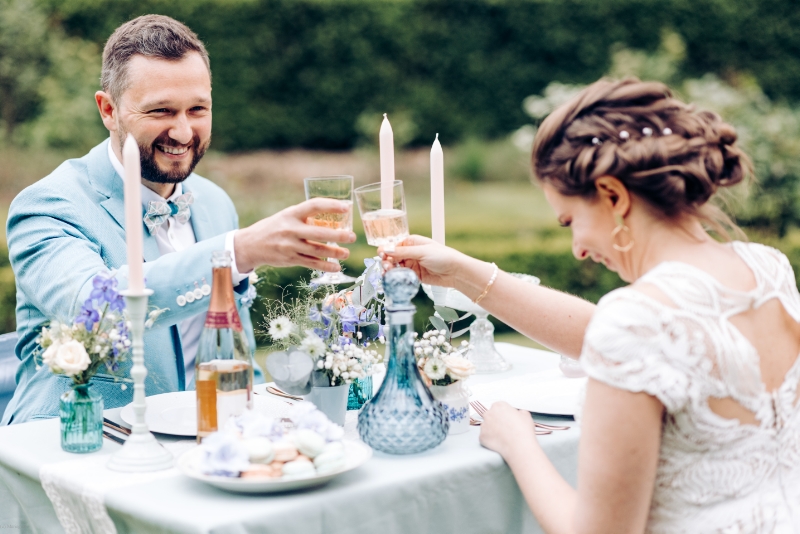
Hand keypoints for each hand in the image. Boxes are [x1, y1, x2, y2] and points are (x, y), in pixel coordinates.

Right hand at [234, 198, 355, 272]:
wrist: (250, 245)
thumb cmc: (274, 228)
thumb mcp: (286, 217)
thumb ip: (306, 218)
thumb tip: (333, 220)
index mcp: (291, 214)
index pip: (314, 206)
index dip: (331, 206)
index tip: (346, 208)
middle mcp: (290, 229)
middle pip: (318, 233)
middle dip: (338, 235)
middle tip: (352, 237)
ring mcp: (290, 246)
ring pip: (317, 250)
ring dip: (334, 253)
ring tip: (346, 253)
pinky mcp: (290, 259)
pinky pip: (311, 264)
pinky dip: (325, 266)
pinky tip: (336, 267)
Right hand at [379, 235, 466, 286]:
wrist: (455, 272)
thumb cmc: (442, 256)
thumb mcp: (421, 252)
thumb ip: (402, 252)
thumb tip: (385, 249)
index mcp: (411, 242)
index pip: (393, 245)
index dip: (386, 250)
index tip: (381, 256)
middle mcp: (410, 253)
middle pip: (392, 257)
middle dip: (387, 261)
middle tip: (386, 267)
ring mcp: (412, 264)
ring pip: (395, 267)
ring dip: (390, 270)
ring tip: (388, 274)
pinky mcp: (414, 275)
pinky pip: (401, 276)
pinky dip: (396, 278)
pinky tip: (393, 279)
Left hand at [479, 401, 538, 458]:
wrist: (519, 446)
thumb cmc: (522, 431)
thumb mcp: (525, 415)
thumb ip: (518, 412)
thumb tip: (517, 414)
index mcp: (499, 406)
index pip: (498, 407)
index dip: (503, 414)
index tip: (506, 419)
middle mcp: (489, 414)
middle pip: (490, 415)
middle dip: (496, 421)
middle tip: (504, 428)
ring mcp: (484, 425)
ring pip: (486, 426)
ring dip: (492, 430)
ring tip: (502, 436)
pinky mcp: (481, 436)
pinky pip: (484, 437)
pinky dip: (490, 439)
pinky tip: (498, 441)